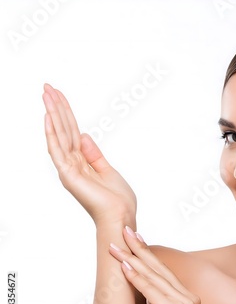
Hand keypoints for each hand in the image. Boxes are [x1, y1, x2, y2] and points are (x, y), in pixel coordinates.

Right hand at [42, 83, 135, 224]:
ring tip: (46, 94)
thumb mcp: (107, 170)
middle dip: (56, 107)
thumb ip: (94, 154)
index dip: (66, 113)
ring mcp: (69, 169)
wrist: (121, 216)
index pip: (71, 132)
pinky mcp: (69, 175)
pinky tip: (48, 117)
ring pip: (59, 135)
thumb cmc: (117, 200)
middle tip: (47, 86)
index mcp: (82, 162)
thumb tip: (84, 135)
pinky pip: (58, 150)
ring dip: (52, 114)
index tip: (59, 95)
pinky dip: (53, 133)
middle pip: (63, 129)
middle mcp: (72, 164)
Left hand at [109, 227, 199, 303]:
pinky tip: (125, 265)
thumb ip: (156, 296)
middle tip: (125, 231)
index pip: (164, 271)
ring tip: (116, 246)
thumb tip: (139, 274)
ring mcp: (182, 303)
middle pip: (159, 268)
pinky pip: (149, 290)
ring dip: (132, 259)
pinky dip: (135, 277)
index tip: (136, 238)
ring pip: (152, 276)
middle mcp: (189, 297)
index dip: (148, 253)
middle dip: (139, 248)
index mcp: (189, 297)